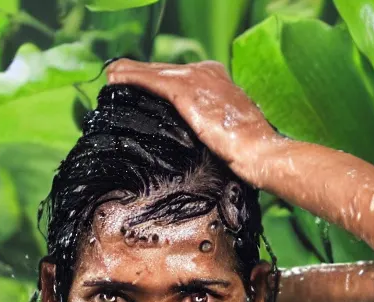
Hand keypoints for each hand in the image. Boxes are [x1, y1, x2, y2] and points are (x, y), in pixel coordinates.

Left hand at [107, 59, 278, 186]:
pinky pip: (154, 81)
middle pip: (169, 72)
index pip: (186, 78)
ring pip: (158, 73)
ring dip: (132, 74)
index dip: (163, 82)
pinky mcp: (188, 92)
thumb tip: (199, 146)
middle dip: (144, 75)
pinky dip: (133, 79)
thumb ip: (214, 132)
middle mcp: (212, 76)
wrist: (261, 154)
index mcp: (224, 86)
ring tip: (112, 77)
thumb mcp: (230, 139)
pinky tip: (117, 80)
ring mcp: (200, 80)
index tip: (146, 88)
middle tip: (120, 77)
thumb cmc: (251, 158)